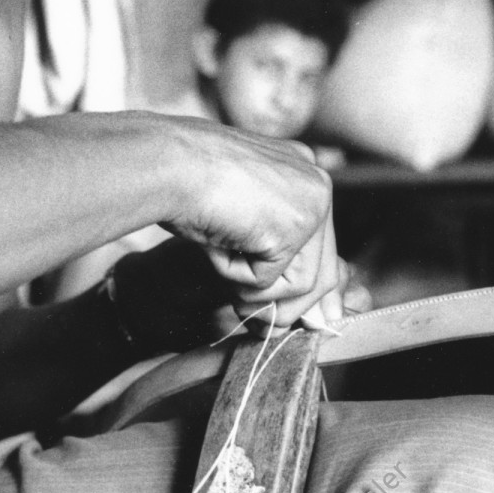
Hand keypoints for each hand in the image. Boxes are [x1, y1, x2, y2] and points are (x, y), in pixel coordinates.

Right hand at [163, 122, 345, 324]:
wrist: (168, 163)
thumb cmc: (185, 181)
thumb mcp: (237, 210)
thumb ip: (267, 241)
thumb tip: (286, 291)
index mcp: (303, 172)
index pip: (322, 241)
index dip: (311, 284)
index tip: (307, 316)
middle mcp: (317, 183)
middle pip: (324, 268)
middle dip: (292, 305)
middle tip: (266, 329)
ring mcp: (312, 205)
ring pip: (302, 284)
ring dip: (256, 291)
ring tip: (224, 269)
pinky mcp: (295, 228)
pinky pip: (269, 281)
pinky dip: (235, 275)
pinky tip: (217, 245)